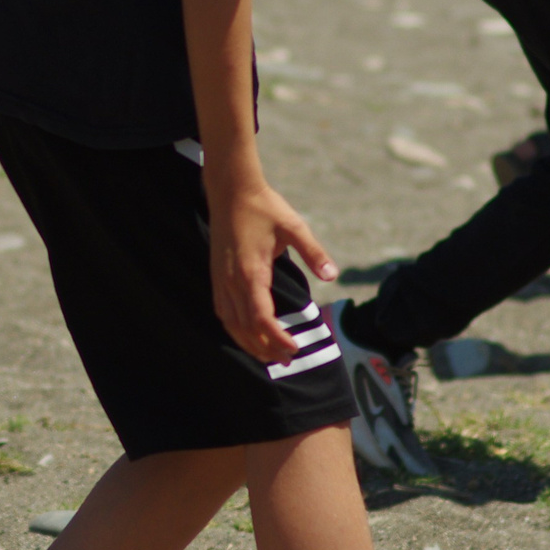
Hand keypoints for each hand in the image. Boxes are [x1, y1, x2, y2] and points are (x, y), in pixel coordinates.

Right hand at [205, 165, 335, 364]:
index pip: (261, 319)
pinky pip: (222, 310)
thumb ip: (313, 253)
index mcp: (251, 272)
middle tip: (287, 360)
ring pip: (230, 323)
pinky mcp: (216, 274)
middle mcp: (232, 280)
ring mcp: (221, 278)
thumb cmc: (265, 207)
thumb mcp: (294, 227)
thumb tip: (332, 276)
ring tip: (268, 355)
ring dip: (247, 343)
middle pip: (244, 328)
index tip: (294, 349)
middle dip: (265, 349)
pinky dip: (234, 328)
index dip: (276, 339)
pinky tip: (246, 332)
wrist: (231, 189)